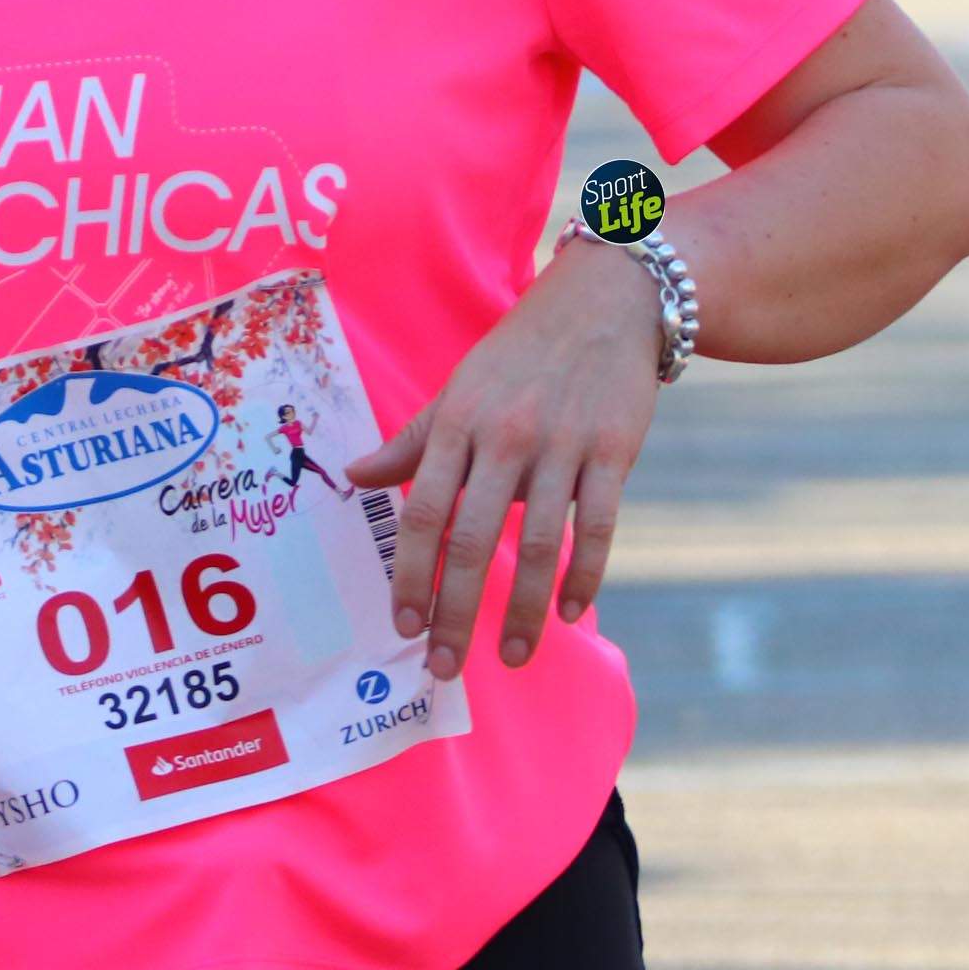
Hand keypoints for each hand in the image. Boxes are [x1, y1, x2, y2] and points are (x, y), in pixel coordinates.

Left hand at [348, 243, 660, 681]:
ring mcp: (561, 443)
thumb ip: (412, 440)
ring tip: (513, 657)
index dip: (411, 573)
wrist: (605, 301)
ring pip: (539, 542)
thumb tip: (354, 476)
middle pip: (474, 539)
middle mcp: (505, 434)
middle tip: (443, 668)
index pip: (424, 512)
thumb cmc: (520, 353)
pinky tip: (573, 612)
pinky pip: (598, 524)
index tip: (404, 626)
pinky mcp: (613, 449)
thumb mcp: (457, 388)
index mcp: (458, 421)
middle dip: (455, 611)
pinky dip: (585, 573)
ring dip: (526, 609)